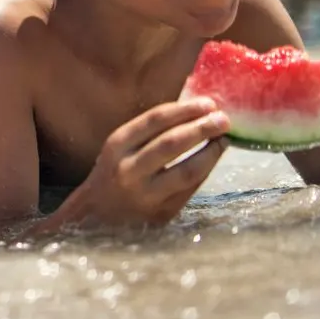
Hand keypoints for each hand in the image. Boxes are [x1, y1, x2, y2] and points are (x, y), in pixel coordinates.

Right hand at [49, 98, 229, 229]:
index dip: (186, 110)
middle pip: (172, 143)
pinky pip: (190, 189)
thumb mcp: (121, 147)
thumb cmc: (114, 172)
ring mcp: (146, 194)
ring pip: (187, 171)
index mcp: (118, 145)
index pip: (156, 120)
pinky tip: (213, 159)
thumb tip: (198, 112)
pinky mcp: (161, 213)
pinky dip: (205, 171)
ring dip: (211, 153)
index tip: (208, 103)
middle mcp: (129, 169)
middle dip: (202, 128)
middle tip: (224, 120)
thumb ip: (151, 132)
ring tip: (224, 140)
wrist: (95, 215)